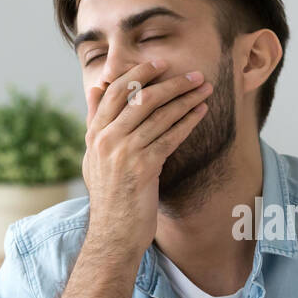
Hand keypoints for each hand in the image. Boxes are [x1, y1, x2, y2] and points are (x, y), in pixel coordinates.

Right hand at [81, 58, 211, 257]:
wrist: (113, 234)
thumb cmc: (110, 196)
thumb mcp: (94, 156)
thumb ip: (95, 122)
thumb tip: (94, 88)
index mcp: (94, 134)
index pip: (114, 92)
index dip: (138, 74)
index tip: (159, 64)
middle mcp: (106, 139)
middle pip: (140, 98)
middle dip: (170, 82)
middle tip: (193, 74)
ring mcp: (123, 152)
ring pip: (158, 115)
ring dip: (185, 99)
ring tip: (204, 89)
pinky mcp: (143, 168)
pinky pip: (170, 136)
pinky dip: (187, 121)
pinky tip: (201, 112)